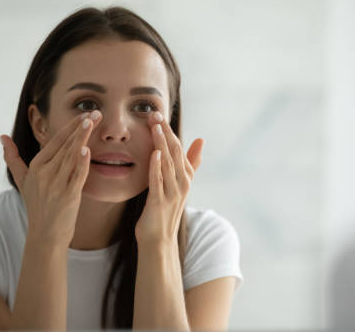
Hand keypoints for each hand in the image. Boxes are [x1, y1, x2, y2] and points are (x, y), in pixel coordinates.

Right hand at [0, 111, 100, 245]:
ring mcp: (56, 184)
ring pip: (71, 156)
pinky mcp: (68, 196)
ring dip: (82, 138)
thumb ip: (12, 157)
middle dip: (81, 127)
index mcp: (36, 166)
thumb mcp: (22, 180)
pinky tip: (86, 150)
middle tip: (96, 112)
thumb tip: (2, 137)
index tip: (85, 114)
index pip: (56, 141)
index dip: (71, 126)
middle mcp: (45, 173)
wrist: (45, 234)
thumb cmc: (36, 205)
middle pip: (65, 145)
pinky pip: (76, 176)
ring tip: (92, 122)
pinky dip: (81, 163)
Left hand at [135, 111, 203, 244]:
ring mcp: (172, 193)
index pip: (178, 148)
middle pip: (174, 152)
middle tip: (154, 115)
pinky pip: (158, 181)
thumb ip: (190, 162)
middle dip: (165, 132)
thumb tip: (201, 139)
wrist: (158, 239)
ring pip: (167, 164)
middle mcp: (182, 183)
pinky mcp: (160, 202)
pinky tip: (154, 154)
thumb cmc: (165, 210)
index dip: (169, 130)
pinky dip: (157, 167)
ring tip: (155, 127)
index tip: (158, 114)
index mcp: (185, 176)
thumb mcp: (179, 183)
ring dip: (161, 144)